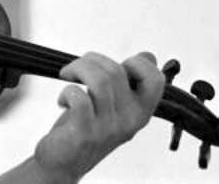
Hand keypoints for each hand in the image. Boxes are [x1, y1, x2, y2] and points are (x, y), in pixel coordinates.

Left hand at [32, 51, 164, 181]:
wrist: (64, 161)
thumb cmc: (87, 129)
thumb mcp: (115, 106)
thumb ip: (130, 83)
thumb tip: (149, 56)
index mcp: (140, 111)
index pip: (155, 80)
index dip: (137, 63)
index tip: (116, 65)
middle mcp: (129, 120)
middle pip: (116, 71)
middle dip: (90, 60)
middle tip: (75, 69)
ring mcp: (108, 127)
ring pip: (99, 80)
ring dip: (77, 69)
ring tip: (67, 76)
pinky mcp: (85, 132)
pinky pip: (80, 98)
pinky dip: (67, 91)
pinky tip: (63, 100)